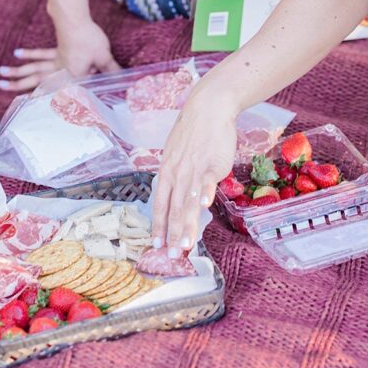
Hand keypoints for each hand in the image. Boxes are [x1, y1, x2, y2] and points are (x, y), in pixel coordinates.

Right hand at [0, 19, 118, 91]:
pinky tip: (17, 54)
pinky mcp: (56, 49)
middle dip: (19, 85)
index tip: (28, 110)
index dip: (43, 102)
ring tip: (1, 74)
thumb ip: (110, 69)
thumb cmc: (89, 39)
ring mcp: (55, 59)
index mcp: (68, 76)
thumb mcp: (103, 56)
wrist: (76, 19)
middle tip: (1, 87)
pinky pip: (40, 54)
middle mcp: (57, 70)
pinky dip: (29, 55)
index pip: (57, 93)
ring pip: (33, 69)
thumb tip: (123, 79)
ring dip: (17, 72)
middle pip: (36, 80)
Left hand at [150, 93, 237, 255]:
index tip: (156, 246)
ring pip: (188, 202)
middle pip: (174, 210)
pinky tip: (203, 207)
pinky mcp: (210, 163)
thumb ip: (176, 179)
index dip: (159, 226)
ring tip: (186, 244)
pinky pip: (206, 181)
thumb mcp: (176, 158)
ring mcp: (192, 169)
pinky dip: (204, 193)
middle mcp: (176, 175)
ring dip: (187, 224)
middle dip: (173, 235)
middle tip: (173, 256)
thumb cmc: (192, 135)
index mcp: (166, 175)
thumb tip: (177, 198)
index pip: (160, 206)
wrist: (207, 110)